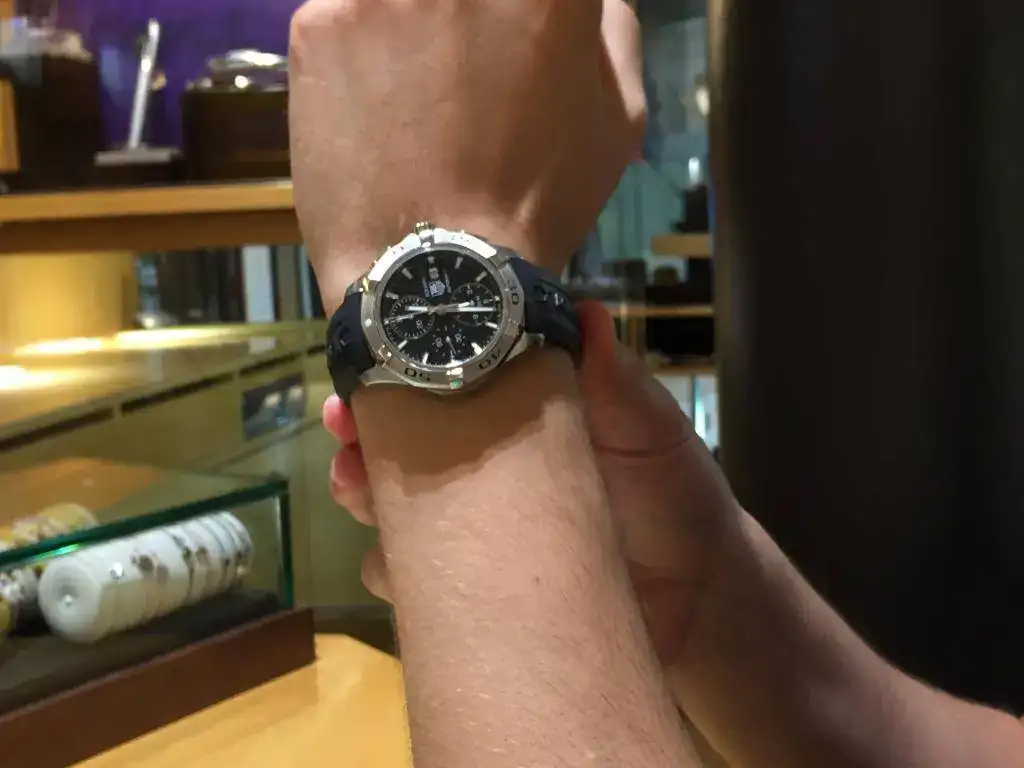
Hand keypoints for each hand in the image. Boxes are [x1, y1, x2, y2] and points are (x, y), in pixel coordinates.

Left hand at [288, 0, 645, 310]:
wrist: (439, 273)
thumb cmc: (539, 202)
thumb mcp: (618, 119)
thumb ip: (610, 30)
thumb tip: (586, 0)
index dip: (526, 18)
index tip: (515, 52)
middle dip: (464, 24)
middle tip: (465, 74)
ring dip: (412, 28)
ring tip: (417, 92)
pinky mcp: (319, 22)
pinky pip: (347, 17)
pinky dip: (359, 53)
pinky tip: (373, 110)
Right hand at [324, 301, 742, 663]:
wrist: (699, 596)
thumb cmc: (675, 495)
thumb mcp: (650, 431)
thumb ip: (616, 383)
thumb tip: (587, 312)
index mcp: (517, 421)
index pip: (445, 386)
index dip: (400, 372)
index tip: (367, 366)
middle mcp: (487, 470)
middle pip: (404, 446)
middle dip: (362, 439)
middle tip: (345, 437)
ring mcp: (478, 530)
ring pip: (397, 510)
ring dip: (366, 499)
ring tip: (359, 493)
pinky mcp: (478, 586)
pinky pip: (417, 580)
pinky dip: (395, 573)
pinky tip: (397, 568)